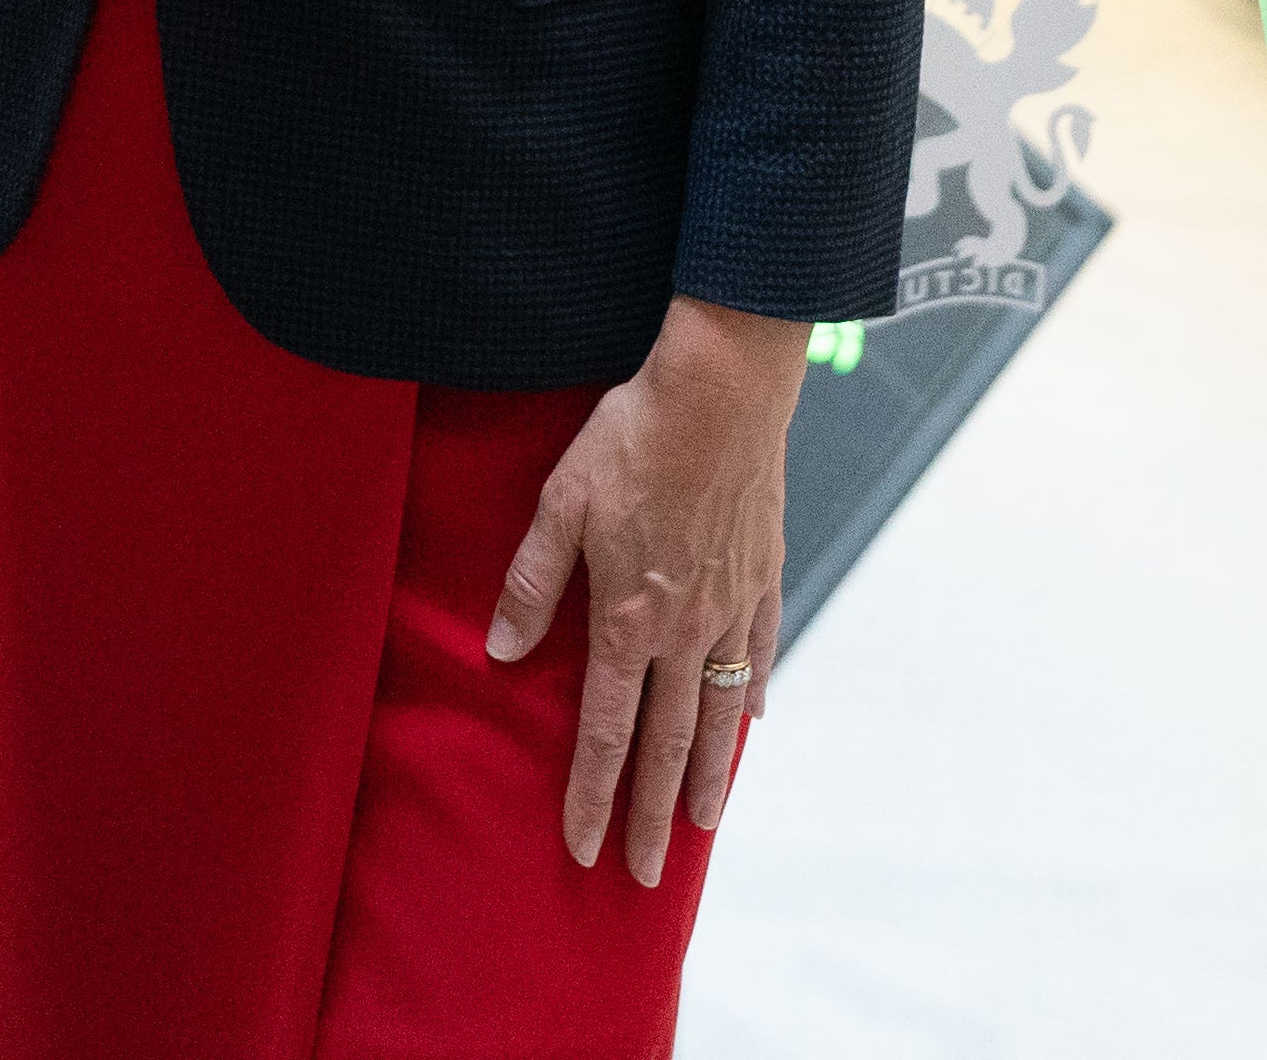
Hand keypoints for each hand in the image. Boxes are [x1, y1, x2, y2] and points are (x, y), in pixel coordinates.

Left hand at [489, 297, 803, 889]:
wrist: (722, 390)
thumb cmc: (632, 437)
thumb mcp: (561, 503)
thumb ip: (532, 584)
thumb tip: (503, 654)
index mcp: (627, 618)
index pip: (608, 732)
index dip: (594, 795)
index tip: (585, 849)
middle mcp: (685, 629)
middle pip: (668, 744)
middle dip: (653, 816)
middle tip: (646, 876)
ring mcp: (731, 606)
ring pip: (722, 712)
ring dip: (709, 776)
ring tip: (703, 825)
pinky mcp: (763, 575)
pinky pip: (761, 652)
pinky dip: (755, 695)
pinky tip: (754, 723)